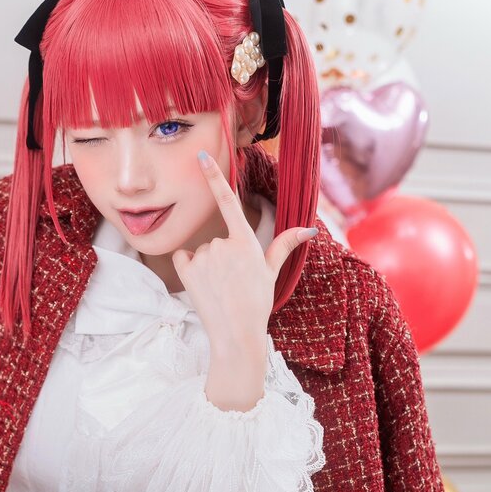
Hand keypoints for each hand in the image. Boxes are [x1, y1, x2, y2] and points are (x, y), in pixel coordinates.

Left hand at [171, 151, 316, 353]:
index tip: (201, 156)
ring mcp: (203, 257)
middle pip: (217, 240)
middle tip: (232, 282)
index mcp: (246, 241)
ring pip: (201, 252)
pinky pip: (182, 258)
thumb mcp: (272, 271)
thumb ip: (285, 244)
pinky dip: (188, 269)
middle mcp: (222, 244)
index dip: (214, 176)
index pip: (228, 200)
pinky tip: (201, 285)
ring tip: (219, 289)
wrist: (236, 335)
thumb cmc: (257, 304)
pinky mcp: (186, 271)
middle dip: (222, 257)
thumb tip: (310, 229)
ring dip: (206, 266)